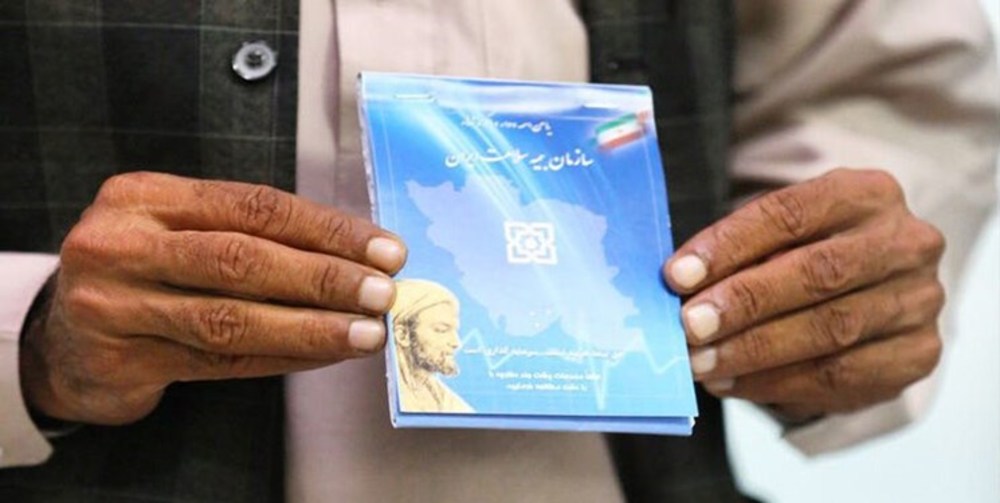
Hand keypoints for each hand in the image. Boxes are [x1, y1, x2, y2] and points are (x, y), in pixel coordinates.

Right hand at [20, 172, 406, 424]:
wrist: (64, 339)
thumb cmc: (143, 271)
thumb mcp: (178, 231)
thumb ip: (248, 233)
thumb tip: (356, 255)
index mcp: (146, 196)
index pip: (253, 206)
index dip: (326, 229)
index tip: (384, 249)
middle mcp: (124, 244)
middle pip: (242, 259)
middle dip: (324, 276)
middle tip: (383, 292)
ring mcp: (117, 305)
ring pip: (232, 317)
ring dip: (311, 327)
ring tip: (366, 332)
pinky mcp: (124, 359)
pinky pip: (223, 360)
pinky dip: (283, 356)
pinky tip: (326, 354)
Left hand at [664, 169, 944, 422]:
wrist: (871, 293)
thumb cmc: (804, 254)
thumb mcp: (777, 235)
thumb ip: (737, 252)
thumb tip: (678, 285)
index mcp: (866, 193)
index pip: (791, 213)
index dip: (730, 245)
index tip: (677, 275)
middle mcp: (905, 242)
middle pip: (817, 272)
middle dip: (744, 302)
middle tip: (689, 327)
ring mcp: (918, 301)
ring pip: (831, 330)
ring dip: (753, 351)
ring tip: (701, 363)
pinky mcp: (917, 355)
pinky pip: (841, 377)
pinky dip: (776, 384)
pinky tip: (731, 383)